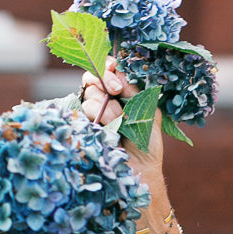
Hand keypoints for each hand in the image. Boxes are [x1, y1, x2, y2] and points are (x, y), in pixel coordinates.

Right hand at [79, 55, 163, 171]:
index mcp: (123, 93)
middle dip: (104, 79)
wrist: (140, 168)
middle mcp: (105, 99)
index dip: (108, 65)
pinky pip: (84, 109)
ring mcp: (93, 112)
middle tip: (116, 91)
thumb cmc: (147, 142)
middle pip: (93, 76)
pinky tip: (109, 128)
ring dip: (107, 107)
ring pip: (90, 93)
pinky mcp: (85, 124)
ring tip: (119, 123)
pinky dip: (98, 116)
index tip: (114, 68)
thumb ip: (134, 90)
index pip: (109, 69)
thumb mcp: (148, 111)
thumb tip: (117, 72)